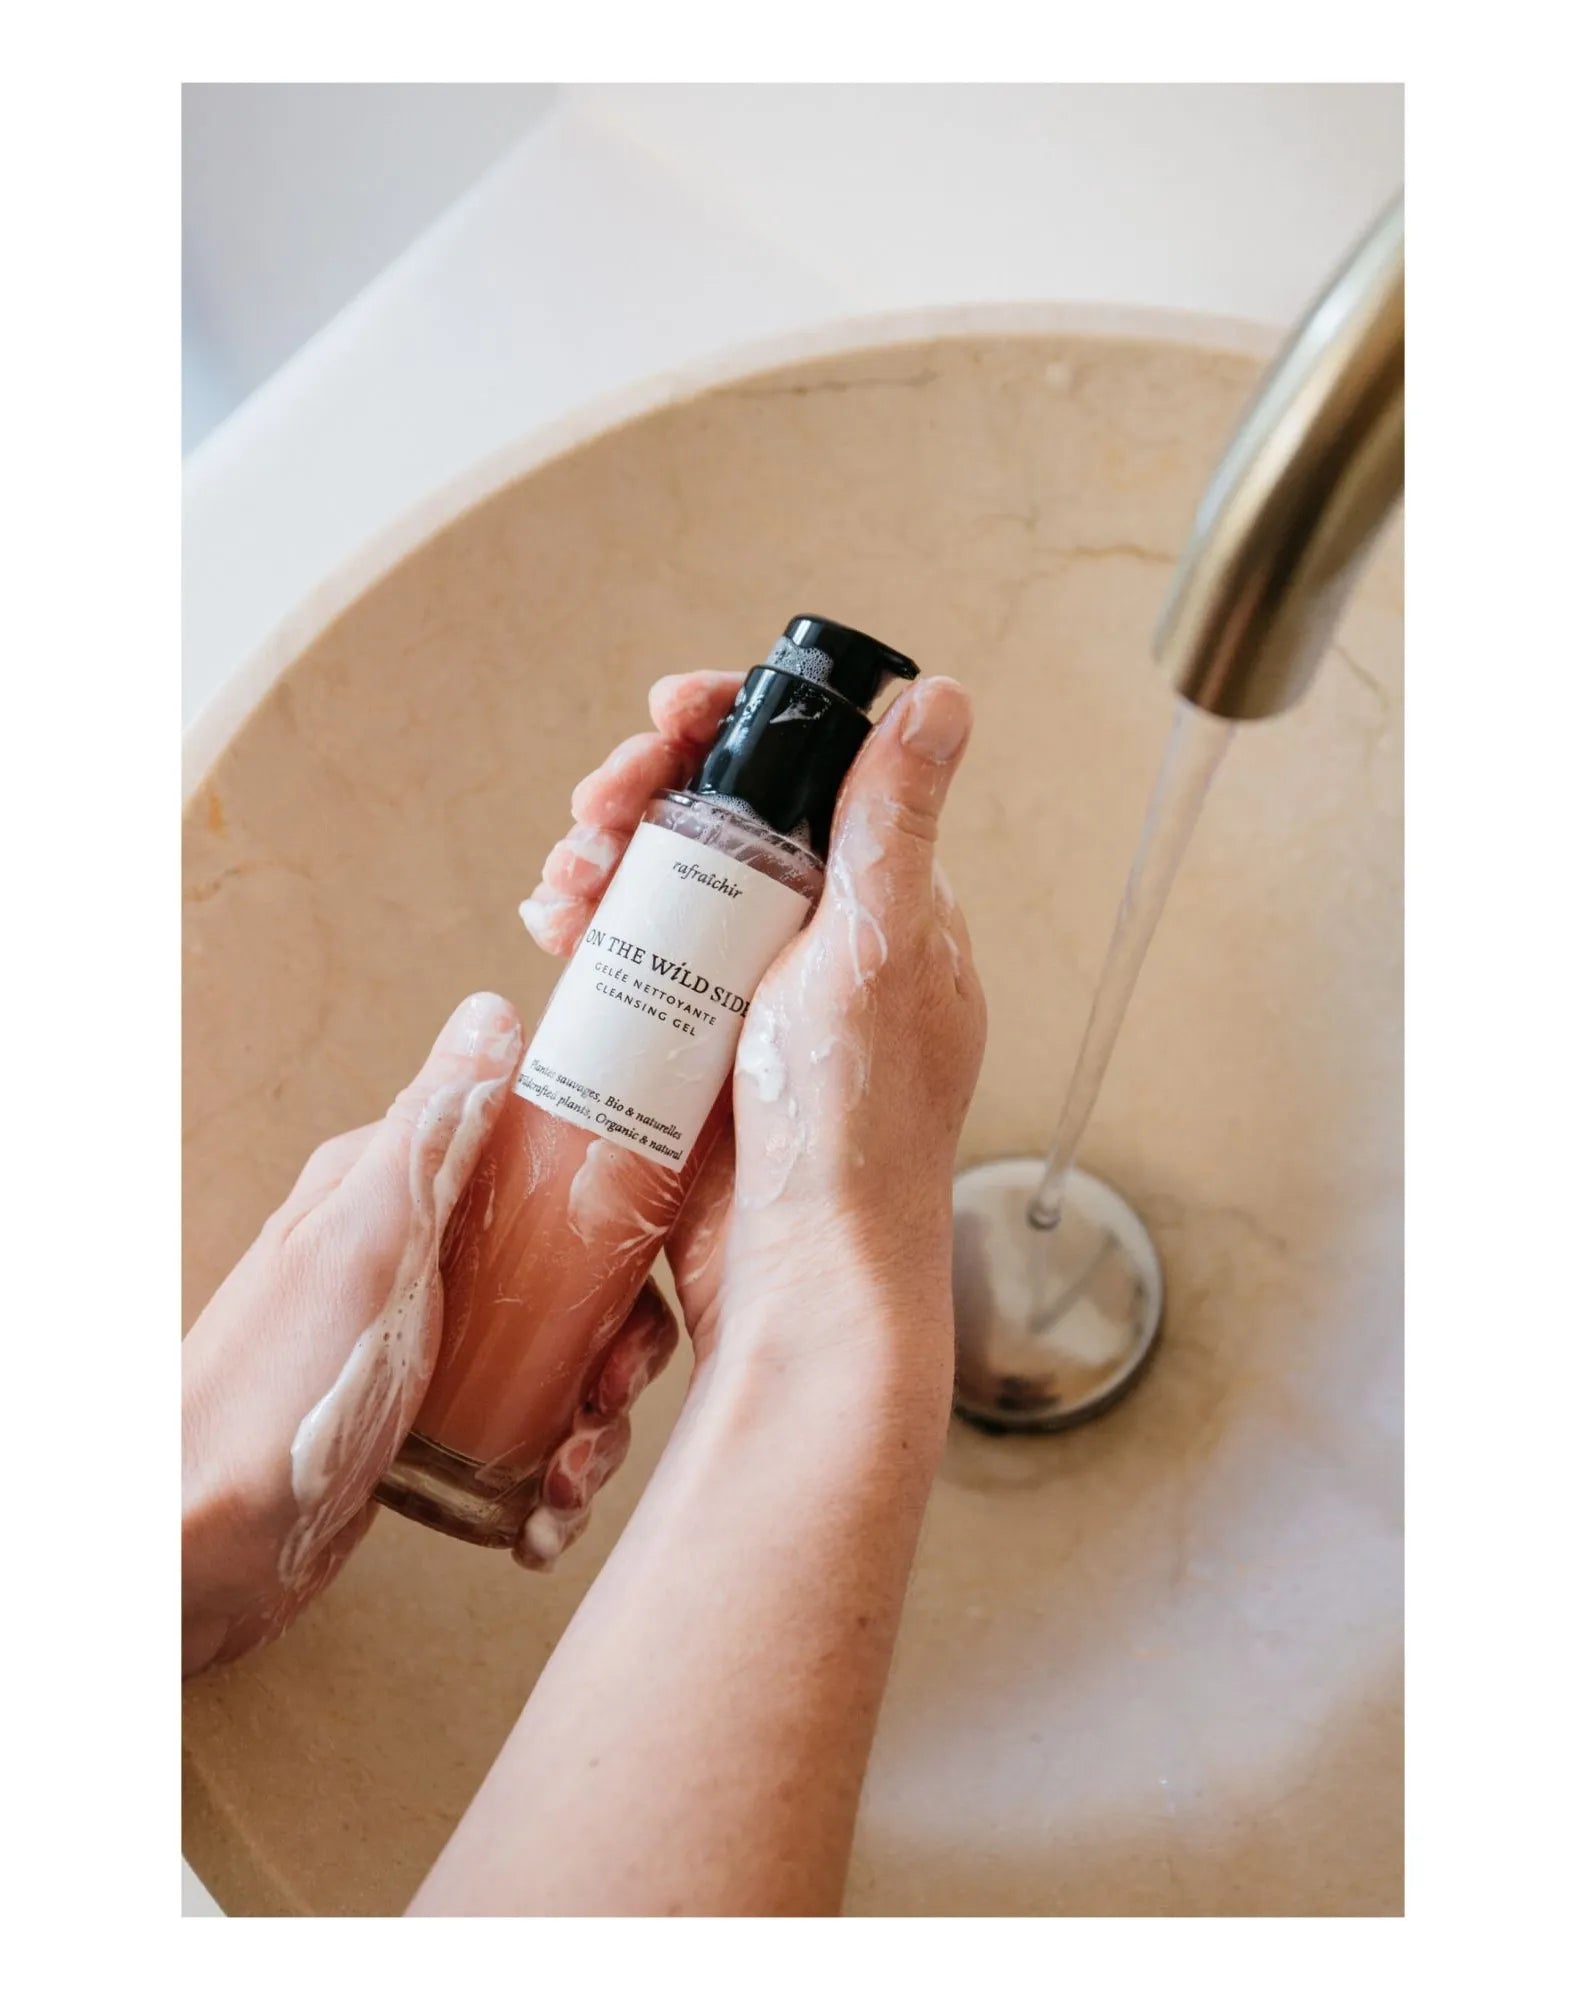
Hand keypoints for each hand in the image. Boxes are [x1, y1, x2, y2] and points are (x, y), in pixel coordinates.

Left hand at [180, 993, 674, 1671]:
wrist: (201, 1552)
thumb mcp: (363, 1245)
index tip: (653, 1260)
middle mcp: (421, 1253)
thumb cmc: (270, 1392)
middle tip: (611, 1393)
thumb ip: (429, 1134)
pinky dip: (555, 1472)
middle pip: (576, 1269)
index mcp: (399, 1187)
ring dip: (595, 1422)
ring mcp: (430, 1339)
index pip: (545, 1154)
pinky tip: (544, 1516)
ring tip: (572, 1475)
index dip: (619, 1199)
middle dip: (619, 1340)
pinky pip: (530, 1426)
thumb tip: (493, 1013)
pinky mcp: (434, 1417)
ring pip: (565, 1355)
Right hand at [522, 669, 984, 1430]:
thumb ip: (895, 823)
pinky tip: (555, 926)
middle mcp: (814, 940)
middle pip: (715, 817)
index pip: (806, 776)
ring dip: (600, 855)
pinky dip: (585, 928)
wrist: (798, 1273)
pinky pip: (627, 960)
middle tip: (597, 805)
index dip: (733, 727)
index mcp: (882, 905)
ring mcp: (743, 993)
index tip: (672, 713)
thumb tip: (940, 700)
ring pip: (659, 883)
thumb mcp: (880, 950)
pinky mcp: (685, 1045)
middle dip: (642, 791)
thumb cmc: (857, 1126)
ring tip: (568, 877)